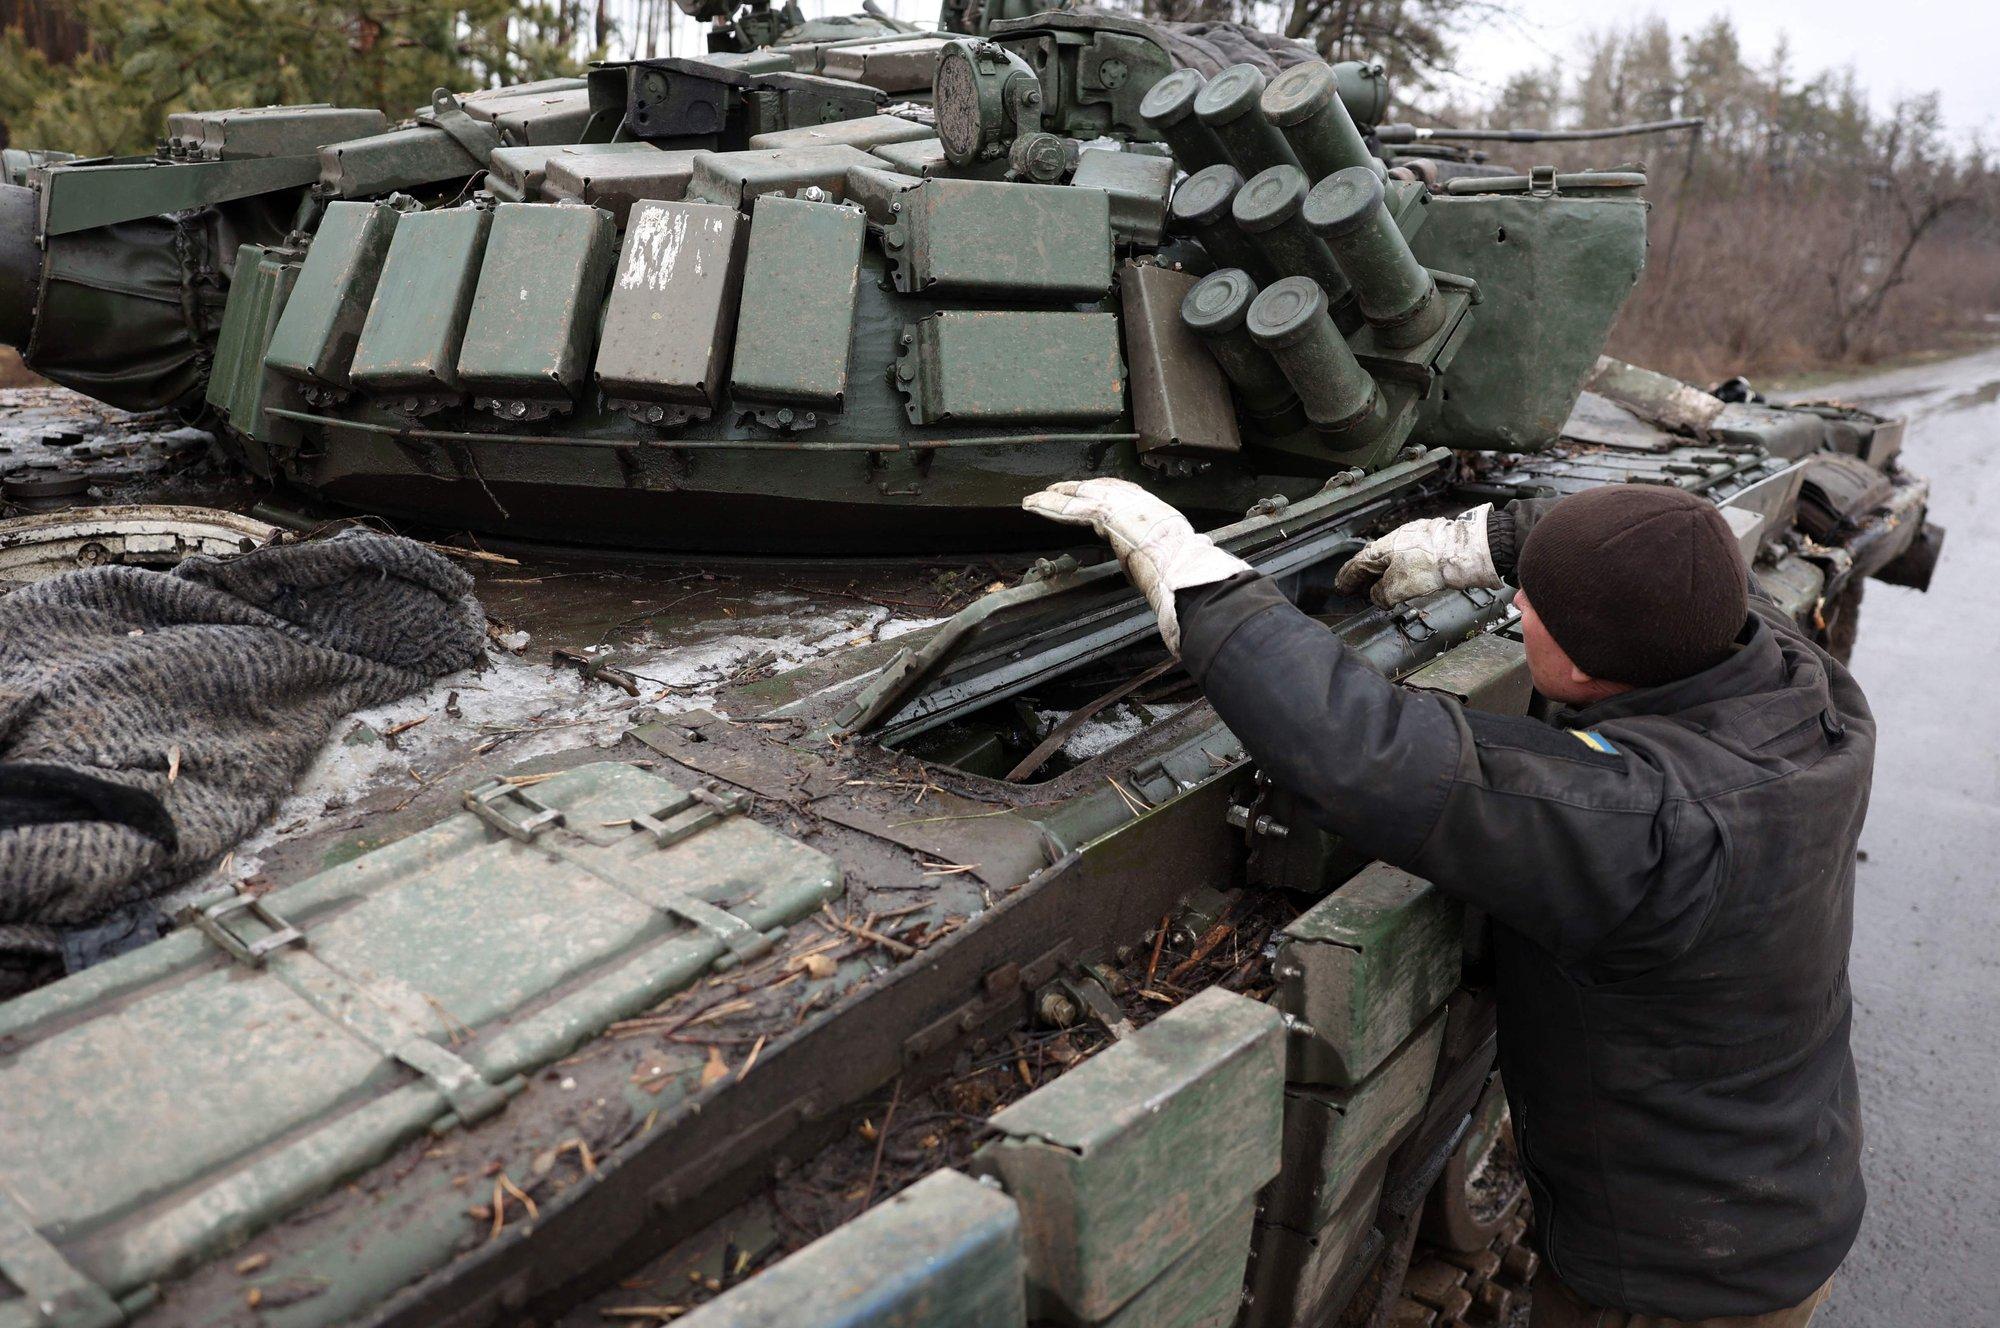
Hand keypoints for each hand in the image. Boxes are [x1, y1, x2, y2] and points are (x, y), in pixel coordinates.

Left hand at [1022, 478, 1248, 654]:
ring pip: (1080, 496)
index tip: (1084, 495)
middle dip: (1073, 490)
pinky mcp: (1107, 513)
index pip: (1118, 494)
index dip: (1098, 493)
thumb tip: (1147, 578)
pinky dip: (1050, 506)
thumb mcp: (1168, 560)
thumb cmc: (1181, 570)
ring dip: (1055, 498)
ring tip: (1034, 499)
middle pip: (1096, 489)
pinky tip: (1035, 505)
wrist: (1182, 566)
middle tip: (1054, 492)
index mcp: (1151, 510)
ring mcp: (1121, 505)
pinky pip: (1071, 507)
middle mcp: (1135, 502)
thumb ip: (1152, 563)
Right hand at [1334, 504, 1499, 607]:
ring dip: (1384, 571)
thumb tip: (1378, 597)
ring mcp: (1413, 538)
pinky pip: (1408, 555)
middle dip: (1364, 574)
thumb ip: (1381, 595)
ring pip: (1391, 556)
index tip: (1341, 588)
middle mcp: (1394, 540)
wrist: (1463, 551)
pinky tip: (1408, 574)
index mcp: (1380, 549)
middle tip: (1358, 586)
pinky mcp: (1430, 541)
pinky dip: (1402, 566)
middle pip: (1373, 559)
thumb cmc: (1431, 564)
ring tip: (1382, 584)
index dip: (1346, 579)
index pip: (1356, 565)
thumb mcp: (1397, 588)